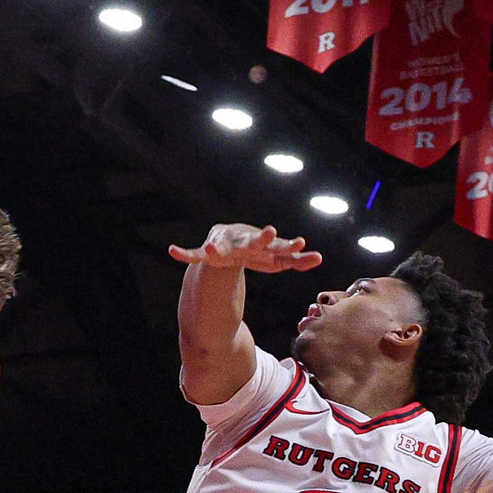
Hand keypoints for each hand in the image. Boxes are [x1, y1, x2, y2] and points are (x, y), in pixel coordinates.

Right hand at [169, 223, 322, 274]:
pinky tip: (172, 251)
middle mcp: (244, 241)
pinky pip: (193, 254)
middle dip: (261, 238)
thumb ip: (296, 260)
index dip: (288, 245)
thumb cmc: (257, 252)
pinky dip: (183, 253)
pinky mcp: (206, 253)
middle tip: (270, 231)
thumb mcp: (276, 259)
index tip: (301, 243)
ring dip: (215, 247)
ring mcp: (225, 246)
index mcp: (262, 244)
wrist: (230, 245)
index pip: (277, 245)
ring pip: (221, 247)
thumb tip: (319, 258)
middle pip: (253, 241)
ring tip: (211, 249)